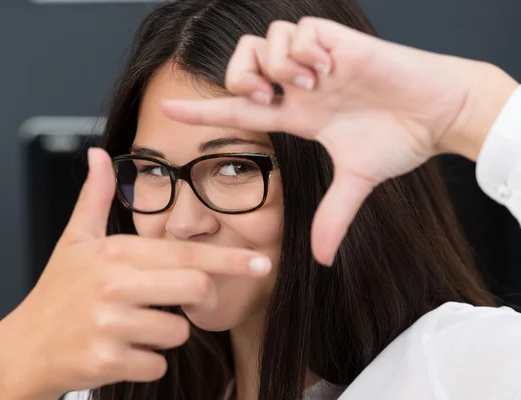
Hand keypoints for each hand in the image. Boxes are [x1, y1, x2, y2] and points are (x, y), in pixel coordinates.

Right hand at [0, 148, 270, 399]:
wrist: (25, 347)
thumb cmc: (57, 291)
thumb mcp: (74, 239)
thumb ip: (95, 196)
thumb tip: (97, 153)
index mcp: (116, 252)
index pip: (186, 253)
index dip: (229, 259)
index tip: (260, 262)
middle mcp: (115, 284)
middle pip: (196, 289)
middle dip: (198, 299)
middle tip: (179, 303)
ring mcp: (111, 324)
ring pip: (179, 332)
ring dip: (166, 334)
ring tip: (134, 324)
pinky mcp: (108, 360)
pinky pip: (158, 363)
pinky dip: (147, 361)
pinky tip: (120, 349)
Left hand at [160, 17, 517, 264]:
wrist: (438, 113)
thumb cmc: (400, 139)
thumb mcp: (357, 182)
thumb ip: (332, 216)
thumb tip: (323, 260)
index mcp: (296, 114)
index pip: (237, 108)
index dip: (202, 110)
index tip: (166, 110)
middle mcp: (298, 85)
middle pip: (241, 62)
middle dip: (241, 78)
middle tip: (269, 97)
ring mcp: (315, 61)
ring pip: (264, 41)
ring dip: (278, 66)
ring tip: (310, 86)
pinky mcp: (336, 41)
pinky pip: (298, 30)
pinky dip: (305, 51)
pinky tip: (328, 69)